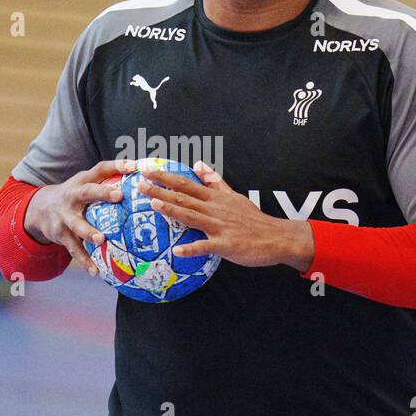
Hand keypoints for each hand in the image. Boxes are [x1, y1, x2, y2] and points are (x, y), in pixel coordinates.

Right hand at [24, 158, 138, 275]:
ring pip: (77, 225)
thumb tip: (142, 174)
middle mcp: (72, 196)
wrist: (40, 209)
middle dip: (101, 193)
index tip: (134, 167)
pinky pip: (74, 249)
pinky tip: (96, 271)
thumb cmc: (75, 196)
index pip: (100, 169)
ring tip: (101, 239)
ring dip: (88, 232)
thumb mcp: (86, 183)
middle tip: (118, 195)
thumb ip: (109, 180)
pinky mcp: (61, 235)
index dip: (116, 166)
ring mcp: (64, 216)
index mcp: (82, 182)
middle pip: (86, 192)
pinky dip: (84, 261)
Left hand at [136, 161, 313, 271]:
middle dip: (160, 189)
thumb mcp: (234, 196)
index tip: (146, 169)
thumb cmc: (253, 219)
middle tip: (139, 183)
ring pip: (192, 216)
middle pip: (183, 197)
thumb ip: (215, 182)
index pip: (186, 184)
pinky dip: (192, 248)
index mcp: (215, 198)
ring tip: (153, 204)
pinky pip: (206, 246)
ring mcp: (220, 226)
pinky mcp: (226, 244)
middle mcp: (214, 209)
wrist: (276, 237)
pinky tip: (177, 251)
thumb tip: (199, 165)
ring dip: (172, 210)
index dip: (165, 176)